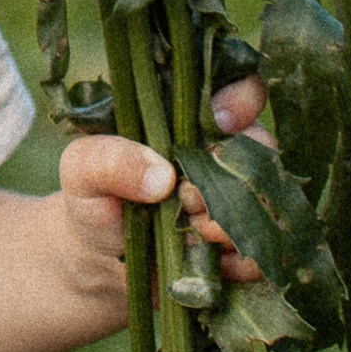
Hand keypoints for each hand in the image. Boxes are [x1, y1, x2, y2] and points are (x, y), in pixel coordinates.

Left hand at [55, 75, 270, 301]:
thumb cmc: (94, 199)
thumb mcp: (82, 172)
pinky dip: (241, 260)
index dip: (241, 99)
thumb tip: (165, 177)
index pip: (239, 88)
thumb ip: (109, 161)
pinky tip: (209, 263)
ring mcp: (240, 201)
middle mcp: (224, 155)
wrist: (102, 263)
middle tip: (189, 200)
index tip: (220, 122)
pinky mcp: (245, 246)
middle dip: (228, 178)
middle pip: (262, 148)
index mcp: (190, 120)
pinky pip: (266, 251)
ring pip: (267, 203)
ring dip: (233, 223)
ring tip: (194, 235)